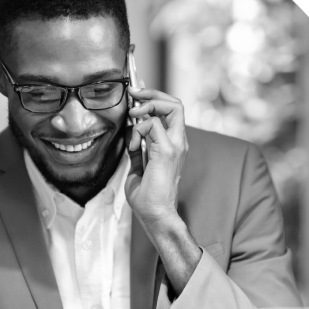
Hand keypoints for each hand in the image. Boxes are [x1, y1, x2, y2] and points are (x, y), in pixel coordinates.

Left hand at [125, 85, 188, 231]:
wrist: (155, 215)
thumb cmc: (148, 198)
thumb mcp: (138, 168)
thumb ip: (137, 151)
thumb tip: (130, 137)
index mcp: (172, 145)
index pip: (170, 111)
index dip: (153, 98)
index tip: (135, 96)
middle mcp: (178, 142)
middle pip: (176, 103)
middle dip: (153, 93)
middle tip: (134, 94)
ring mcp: (175, 146)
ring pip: (172, 106)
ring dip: (148, 105)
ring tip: (132, 116)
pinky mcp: (167, 151)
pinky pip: (154, 124)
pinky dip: (139, 129)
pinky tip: (133, 143)